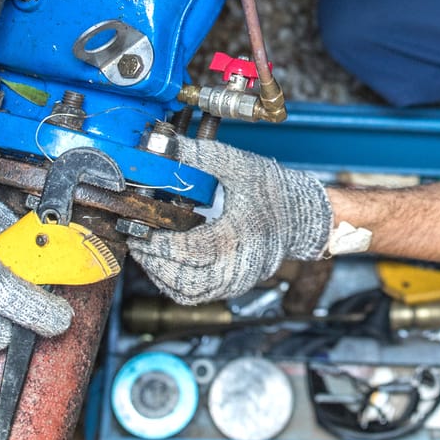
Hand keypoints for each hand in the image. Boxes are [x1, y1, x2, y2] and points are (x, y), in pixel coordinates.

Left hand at [127, 138, 331, 305]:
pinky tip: (166, 265)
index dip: (158, 244)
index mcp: (235, 239)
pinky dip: (176, 284)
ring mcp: (235, 282)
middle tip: (136, 241)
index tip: (138, 231)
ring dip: (162, 276)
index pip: (187, 251)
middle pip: (182, 280)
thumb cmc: (274, 192)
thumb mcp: (239, 167)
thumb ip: (202, 154)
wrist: (304, 217)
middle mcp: (236, 267)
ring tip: (147, 253)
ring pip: (187, 293)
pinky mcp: (234, 286)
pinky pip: (197, 295)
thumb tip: (166, 144)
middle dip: (153, 262)